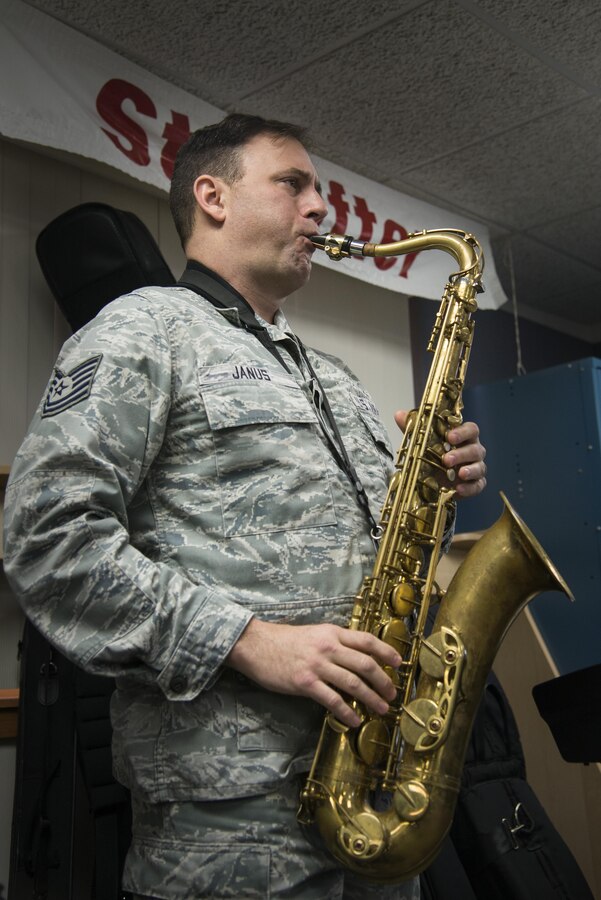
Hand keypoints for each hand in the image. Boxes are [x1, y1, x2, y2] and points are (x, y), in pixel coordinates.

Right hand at [225, 619, 400, 726]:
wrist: (256, 645)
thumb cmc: (284, 640)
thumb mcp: (314, 633)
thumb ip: (334, 642)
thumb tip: (356, 656)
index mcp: (332, 633)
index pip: (367, 640)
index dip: (386, 652)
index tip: (399, 663)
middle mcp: (328, 647)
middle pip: (365, 664)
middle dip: (383, 681)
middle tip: (392, 694)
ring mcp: (317, 665)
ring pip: (353, 683)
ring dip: (371, 698)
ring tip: (381, 709)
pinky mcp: (305, 683)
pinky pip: (332, 700)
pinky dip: (346, 712)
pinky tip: (354, 720)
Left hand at [394, 410, 486, 498]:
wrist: (431, 480)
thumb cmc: (431, 455)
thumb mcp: (420, 442)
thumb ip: (412, 428)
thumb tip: (399, 414)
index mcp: (463, 437)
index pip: (471, 429)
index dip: (462, 432)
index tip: (449, 437)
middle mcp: (473, 450)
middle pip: (475, 449)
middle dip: (461, 454)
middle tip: (446, 460)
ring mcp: (476, 467)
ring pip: (480, 467)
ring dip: (471, 470)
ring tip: (460, 474)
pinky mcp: (475, 484)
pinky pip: (479, 485)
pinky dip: (470, 488)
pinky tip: (459, 490)